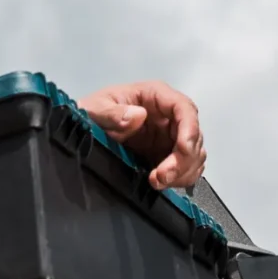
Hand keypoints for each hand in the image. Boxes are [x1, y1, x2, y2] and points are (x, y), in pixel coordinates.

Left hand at [79, 80, 206, 190]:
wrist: (82, 131)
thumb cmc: (91, 113)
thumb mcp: (95, 109)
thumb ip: (113, 113)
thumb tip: (138, 116)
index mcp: (155, 96)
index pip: (184, 108)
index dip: (190, 129)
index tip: (183, 150)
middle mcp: (168, 114)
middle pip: (193, 134)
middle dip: (184, 159)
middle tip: (162, 177)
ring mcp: (170, 135)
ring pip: (194, 153)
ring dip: (183, 171)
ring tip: (158, 182)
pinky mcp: (167, 154)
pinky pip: (187, 166)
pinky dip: (181, 177)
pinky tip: (162, 182)